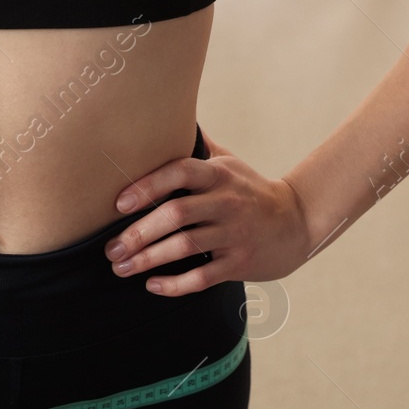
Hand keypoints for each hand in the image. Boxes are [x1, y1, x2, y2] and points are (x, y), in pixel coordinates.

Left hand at [104, 129, 315, 296]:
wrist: (296, 223)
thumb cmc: (251, 191)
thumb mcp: (229, 163)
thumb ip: (198, 149)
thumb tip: (164, 123)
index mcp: (219, 175)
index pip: (180, 172)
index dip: (147, 186)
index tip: (119, 204)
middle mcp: (227, 202)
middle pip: (177, 214)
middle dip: (138, 233)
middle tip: (112, 248)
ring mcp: (235, 234)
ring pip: (185, 247)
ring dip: (148, 260)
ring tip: (121, 267)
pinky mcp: (240, 263)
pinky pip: (202, 277)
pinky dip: (175, 285)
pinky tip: (153, 285)